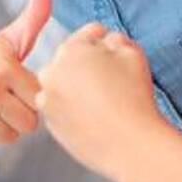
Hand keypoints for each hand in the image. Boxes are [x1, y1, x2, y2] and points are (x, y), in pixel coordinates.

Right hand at [0, 0, 52, 147]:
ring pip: (9, 137)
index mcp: (5, 65)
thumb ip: (36, 14)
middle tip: (10, 100)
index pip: (40, 99)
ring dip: (5, 127)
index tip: (22, 85)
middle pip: (28, 124)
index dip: (34, 95)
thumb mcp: (10, 36)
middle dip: (22, 115)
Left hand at [36, 24, 163, 179]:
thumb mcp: (132, 52)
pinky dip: (73, 109)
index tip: (114, 52)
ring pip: (63, 85)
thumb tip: (106, 42)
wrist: (130, 145)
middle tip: (110, 78)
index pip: (86, 36)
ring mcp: (48, 102)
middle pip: (70, 60)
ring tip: (103, 100)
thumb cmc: (133, 96)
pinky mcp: (51, 126)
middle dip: (86, 64)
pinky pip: (61, 109)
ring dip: (77, 87)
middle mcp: (51, 74)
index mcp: (69, 50)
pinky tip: (95, 116)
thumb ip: (115, 39)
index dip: (104, 40)